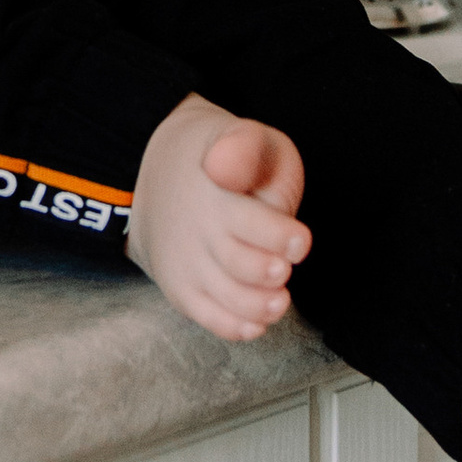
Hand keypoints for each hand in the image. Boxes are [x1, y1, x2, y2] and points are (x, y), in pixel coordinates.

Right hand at [126, 95, 309, 340]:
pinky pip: (206, 316)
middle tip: (282, 270)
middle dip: (267, 272)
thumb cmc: (223, 160)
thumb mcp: (242, 135)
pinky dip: (233, 326)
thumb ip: (244, 147)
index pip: (248, 220)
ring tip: (278, 300)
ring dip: (257, 306)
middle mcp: (197, 230)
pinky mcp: (182, 287)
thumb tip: (224, 168)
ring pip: (225, 297)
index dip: (279, 236)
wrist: (161, 174)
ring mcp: (187, 261)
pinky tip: (257, 322)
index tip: (299, 242)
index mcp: (216, 191)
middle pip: (238, 264)